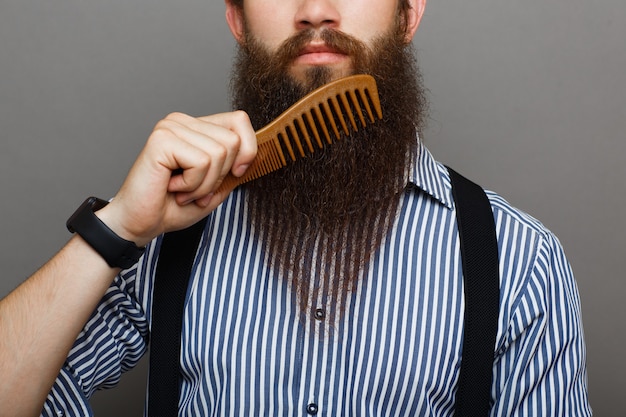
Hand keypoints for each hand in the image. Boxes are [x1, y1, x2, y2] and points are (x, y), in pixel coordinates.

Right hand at [96, 111, 256, 245]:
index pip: (240, 120)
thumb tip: (259, 153)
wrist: (140, 224)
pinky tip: (172, 187)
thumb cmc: (173, 206)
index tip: (235, 174)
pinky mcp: (162, 140)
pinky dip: (192, 184)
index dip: (247, 150)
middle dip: (221, 175)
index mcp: (197, 127)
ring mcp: (171, 127)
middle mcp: (183, 121)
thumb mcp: (217, 186)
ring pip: (220, 153)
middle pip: (233, 141)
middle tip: (195, 188)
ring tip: (183, 190)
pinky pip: (201, 162)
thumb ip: (236, 167)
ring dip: (205, 183)